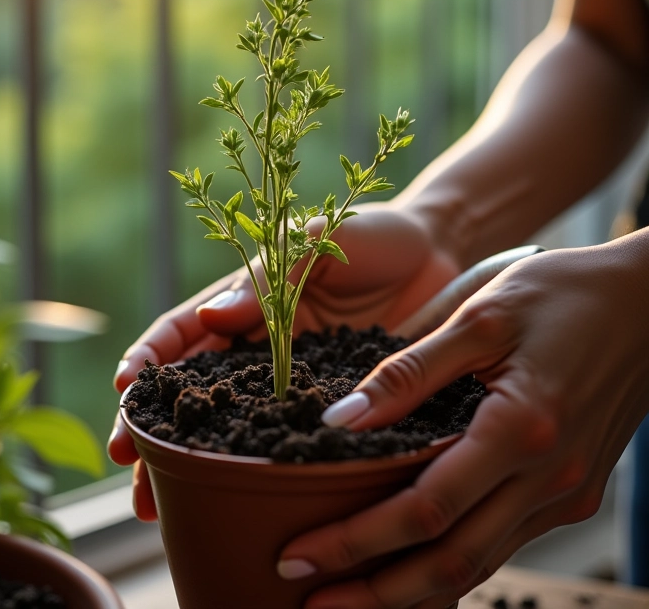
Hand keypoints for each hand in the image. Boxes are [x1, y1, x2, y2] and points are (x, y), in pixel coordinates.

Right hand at [107, 202, 460, 519]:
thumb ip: (275, 276)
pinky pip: (288, 436)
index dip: (151, 355)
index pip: (185, 329)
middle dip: (154, 421)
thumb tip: (212, 315)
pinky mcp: (329, 401)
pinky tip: (233, 500)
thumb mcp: (321, 242)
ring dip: (190, 457)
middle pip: (194, 386)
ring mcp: (292, 378)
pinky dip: (256, 466)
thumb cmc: (374, 235)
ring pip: (230, 421)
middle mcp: (262, 343)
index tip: (125, 388)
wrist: (438, 254)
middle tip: (126, 462)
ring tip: (155, 501)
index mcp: (250, 299)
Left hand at [276, 233, 648, 608]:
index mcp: (522, 431)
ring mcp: (567, 492)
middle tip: (310, 600)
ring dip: (411, 590)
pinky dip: (453, 563)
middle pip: (451, 562)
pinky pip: (504, 542)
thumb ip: (410, 373)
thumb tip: (341, 419)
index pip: (424, 511)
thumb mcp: (481, 317)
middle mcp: (549, 478)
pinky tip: (415, 562)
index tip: (299, 555)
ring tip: (351, 597)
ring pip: (479, 563)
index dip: (356, 542)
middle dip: (375, 592)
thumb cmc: (564, 294)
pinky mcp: (573, 489)